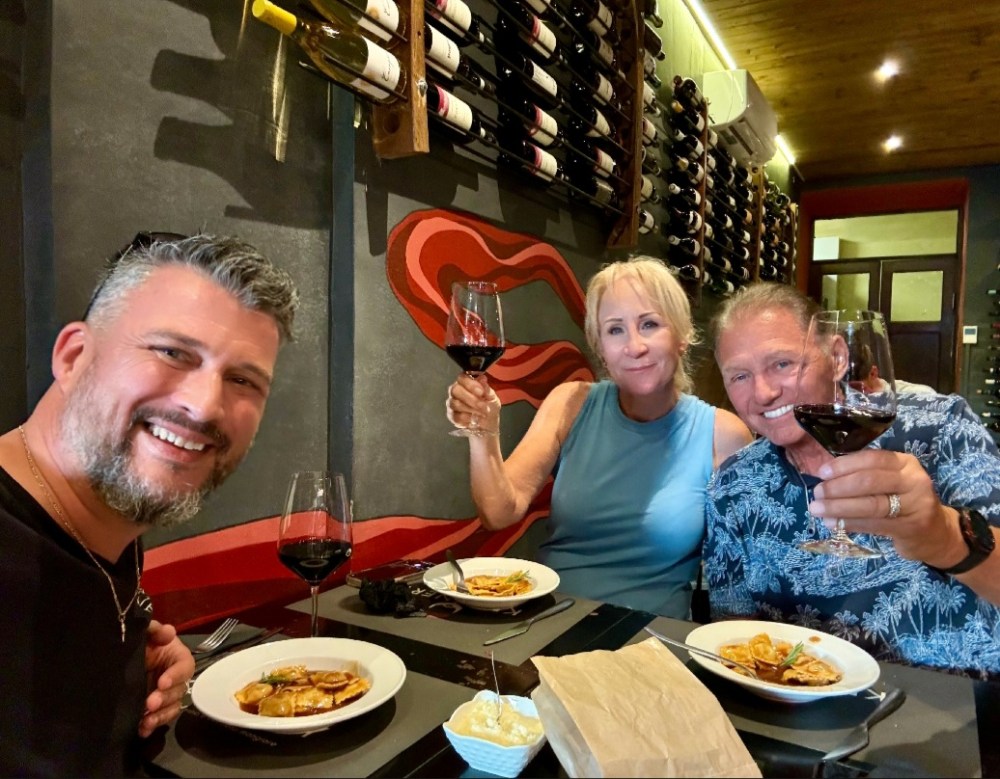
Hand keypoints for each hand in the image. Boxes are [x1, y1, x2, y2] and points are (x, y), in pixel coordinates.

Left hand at [139, 620, 194, 737]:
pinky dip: (151, 725)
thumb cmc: (138, 644)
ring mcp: (165, 694)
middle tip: (150, 702)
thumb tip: (168, 633)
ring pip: (172, 707)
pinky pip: (159, 719)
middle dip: (166, 698)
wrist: (116, 660)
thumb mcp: (145, 633)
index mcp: (176, 657)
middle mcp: (175, 677)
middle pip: (179, 690)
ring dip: (160, 715)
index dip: (176, 675)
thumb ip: (154, 629)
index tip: (162, 682)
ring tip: (146, 721)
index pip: (185, 666)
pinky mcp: (155, 708)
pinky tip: (141, 730)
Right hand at [445, 373, 499, 432]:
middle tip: (483, 405)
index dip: (470, 384)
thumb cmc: (489, 407)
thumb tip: (482, 379)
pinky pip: (456, 416)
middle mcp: (456, 391)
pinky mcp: (452, 416)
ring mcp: (452, 403)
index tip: (481, 392)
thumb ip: (486, 388)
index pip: (462, 378)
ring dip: (471, 409)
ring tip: (482, 413)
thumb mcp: (492, 397)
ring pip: (455, 403)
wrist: (489, 424)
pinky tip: (474, 419)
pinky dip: (467, 418)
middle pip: (455, 390)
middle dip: (471, 398)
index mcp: (466, 383)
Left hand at [807, 449, 963, 563]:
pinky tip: (832, 523)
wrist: (936, 533)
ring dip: (839, 507)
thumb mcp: (891, 481)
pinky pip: (874, 524)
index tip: (821, 473)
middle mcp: (914, 480)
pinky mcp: (911, 527)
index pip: (871, 458)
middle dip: (838, 487)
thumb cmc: (904, 501)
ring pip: (871, 504)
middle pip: (869, 481)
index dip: (844, 465)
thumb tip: (825, 474)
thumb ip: (866, 474)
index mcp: (905, 463)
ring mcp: (916, 505)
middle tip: (817, 493)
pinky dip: (850, 523)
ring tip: (817, 509)